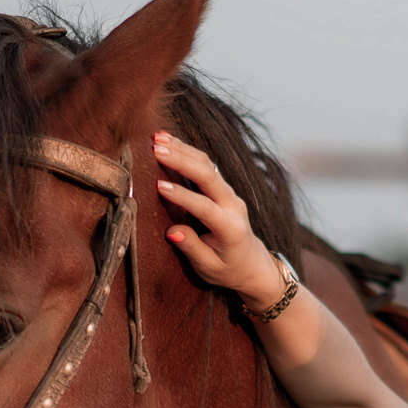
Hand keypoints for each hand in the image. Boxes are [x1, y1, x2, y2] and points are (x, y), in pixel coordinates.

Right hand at [153, 131, 288, 311]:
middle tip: (155, 149)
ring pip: (207, 165)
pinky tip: (168, 141)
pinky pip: (206, 166)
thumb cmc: (227, 269)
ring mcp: (230, 194)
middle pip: (209, 176)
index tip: (159, 186)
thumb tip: (173, 230)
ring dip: (182, 149)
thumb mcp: (209, 267)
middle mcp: (233, 206)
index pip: (206, 207)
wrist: (252, 263)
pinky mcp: (223, 188)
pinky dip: (187, 152)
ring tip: (157, 137)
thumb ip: (192, 248)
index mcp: (231, 228)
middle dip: (181, 160)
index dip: (182, 196)